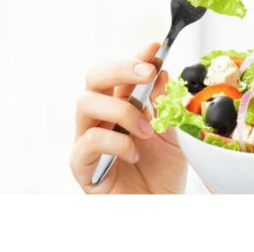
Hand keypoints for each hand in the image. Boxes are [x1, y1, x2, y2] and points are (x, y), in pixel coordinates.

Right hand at [70, 42, 186, 193]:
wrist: (159, 207)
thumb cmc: (162, 173)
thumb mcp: (172, 133)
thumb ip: (165, 104)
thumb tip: (161, 71)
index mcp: (122, 106)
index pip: (121, 73)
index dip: (135, 56)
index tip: (154, 46)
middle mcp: (101, 118)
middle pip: (94, 78)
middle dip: (121, 69)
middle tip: (147, 74)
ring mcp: (87, 139)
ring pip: (85, 102)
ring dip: (121, 110)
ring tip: (147, 131)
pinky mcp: (81, 164)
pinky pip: (88, 140)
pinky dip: (116, 142)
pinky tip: (134, 155)